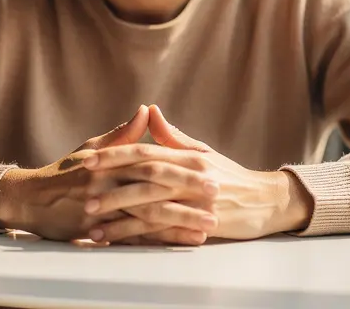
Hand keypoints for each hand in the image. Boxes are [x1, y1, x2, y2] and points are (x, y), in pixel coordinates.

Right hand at [0, 105, 211, 243]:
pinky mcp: (99, 231)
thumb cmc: (64, 172)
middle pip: (155, 190)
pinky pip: (134, 238)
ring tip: (208, 226)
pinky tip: (180, 243)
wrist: (31, 201)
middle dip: (188, 195)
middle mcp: (107, 185)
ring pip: (148, 217)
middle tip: (219, 197)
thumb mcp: (91, 147)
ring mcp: (103, 210)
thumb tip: (147, 110)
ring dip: (180, 222)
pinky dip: (160, 241)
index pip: (153, 161)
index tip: (212, 169)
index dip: (182, 166)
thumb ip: (123, 134)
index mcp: (110, 162)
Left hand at [81, 105, 313, 242]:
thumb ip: (173, 137)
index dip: (115, 154)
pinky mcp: (201, 225)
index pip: (145, 151)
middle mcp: (191, 176)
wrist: (267, 202)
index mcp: (188, 156)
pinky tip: (117, 238)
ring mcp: (196, 202)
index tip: (88, 158)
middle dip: (111, 183)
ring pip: (151, 206)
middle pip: (144, 177)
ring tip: (91, 219)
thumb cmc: (231, 176)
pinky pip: (164, 232)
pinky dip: (138, 236)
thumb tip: (150, 111)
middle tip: (82, 187)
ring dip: (119, 214)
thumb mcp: (203, 153)